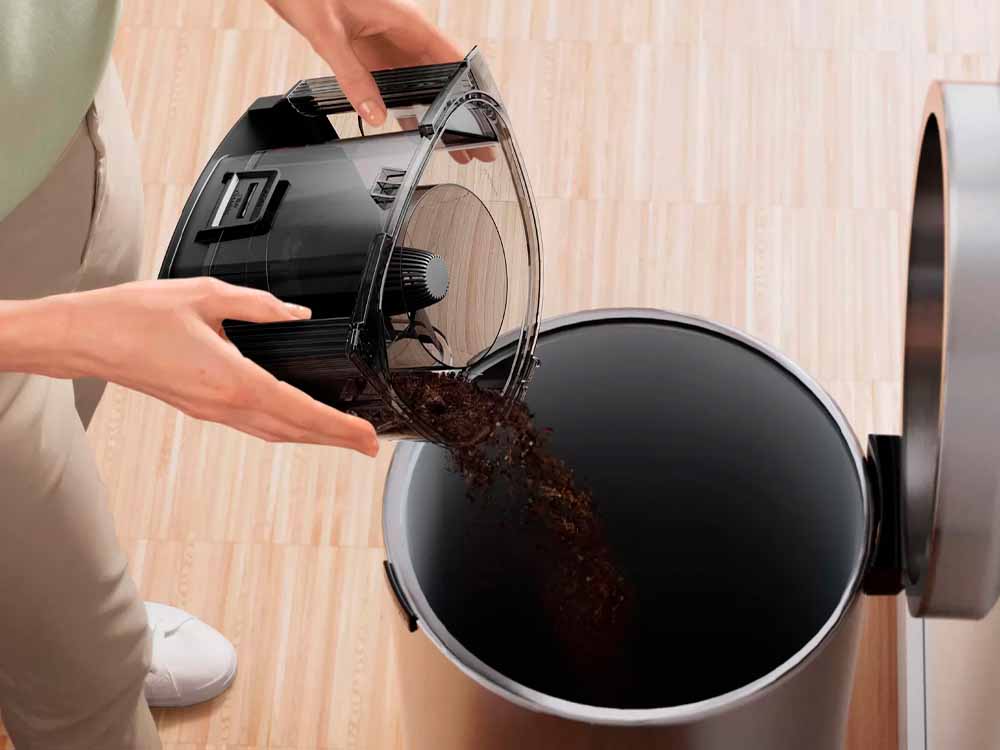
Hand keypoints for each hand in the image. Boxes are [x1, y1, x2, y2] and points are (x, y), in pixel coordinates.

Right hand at [34, 279, 378, 455]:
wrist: (84, 337)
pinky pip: (253, 425)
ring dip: (310, 437)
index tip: (366, 437)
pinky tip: (293, 422)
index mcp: (229, 379)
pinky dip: (283, 427)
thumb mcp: (204, 295)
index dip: (338, 427)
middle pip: (293, 430)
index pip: (299, 409)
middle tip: (368, 445)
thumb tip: (295, 313)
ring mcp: (210, 411)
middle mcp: (223, 404)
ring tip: (340, 438)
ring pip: (273, 432)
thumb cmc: (133, 316)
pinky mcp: (199, 408)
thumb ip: (258, 306)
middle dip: (335, 440)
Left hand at [265, 0, 462, 126]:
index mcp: (404, 19)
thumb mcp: (328, 34)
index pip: (450, 55)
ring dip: (435, 112)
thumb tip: (375, 112)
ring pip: (420, 83)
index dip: (471, 85)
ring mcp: (385, 42)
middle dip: (458, 109)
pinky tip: (412, 129)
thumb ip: (352, 75)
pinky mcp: (368, 51)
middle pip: (440, 75)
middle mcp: (400, 31)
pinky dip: (405, 106)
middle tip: (475, 141)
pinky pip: (394, 83)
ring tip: (452, 145)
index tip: (483, 112)